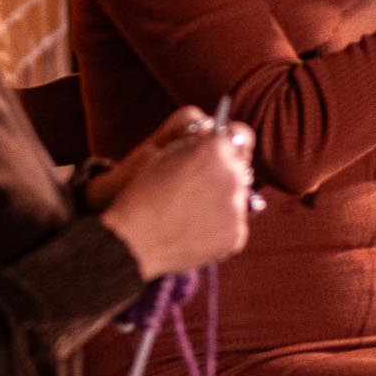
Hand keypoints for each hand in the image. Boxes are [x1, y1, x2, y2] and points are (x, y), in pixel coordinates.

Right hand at [99, 112, 255, 279]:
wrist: (133, 241)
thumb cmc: (143, 192)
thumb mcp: (164, 151)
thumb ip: (196, 139)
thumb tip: (217, 136)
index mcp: (215, 148)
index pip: (241, 134)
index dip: (229, 141)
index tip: (221, 151)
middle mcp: (233, 174)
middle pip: (241, 166)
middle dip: (224, 171)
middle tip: (197, 186)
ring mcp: (237, 207)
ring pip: (239, 196)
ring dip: (223, 200)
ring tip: (191, 211)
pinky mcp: (237, 234)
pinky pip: (235, 224)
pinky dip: (220, 227)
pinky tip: (195, 229)